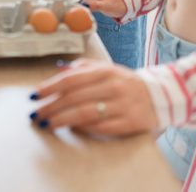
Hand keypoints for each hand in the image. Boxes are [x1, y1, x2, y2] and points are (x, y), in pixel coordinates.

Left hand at [31, 59, 157, 135]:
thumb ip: (83, 67)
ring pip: (86, 113)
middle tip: (36, 113)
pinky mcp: (129, 123)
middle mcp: (113, 86)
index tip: (35, 95)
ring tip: (47, 123)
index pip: (71, 78)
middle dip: (51, 106)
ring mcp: (122, 105)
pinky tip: (71, 128)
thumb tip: (57, 70)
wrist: (160, 96)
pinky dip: (83, 128)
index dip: (50, 87)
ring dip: (62, 119)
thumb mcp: (107, 68)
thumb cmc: (125, 83)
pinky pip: (101, 127)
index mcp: (105, 70)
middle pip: (75, 97)